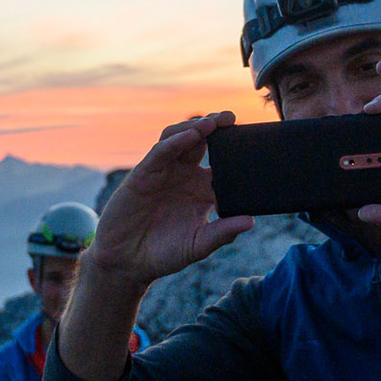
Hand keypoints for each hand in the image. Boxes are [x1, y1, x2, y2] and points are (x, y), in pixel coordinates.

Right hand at [87, 113, 255, 290]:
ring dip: (196, 127)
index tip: (253, 140)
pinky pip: (161, 151)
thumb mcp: (198, 245)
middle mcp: (185, 175)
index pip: (223, 161)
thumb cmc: (165, 254)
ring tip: (213, 122)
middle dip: (217, 127)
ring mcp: (165, 172)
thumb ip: (223, 233)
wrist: (127, 262)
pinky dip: (176, 141)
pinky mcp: (144, 173)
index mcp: (203, 190)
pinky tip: (191, 136)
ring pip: (181, 138)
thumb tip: (251, 221)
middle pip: (203, 141)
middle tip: (231, 117)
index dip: (235, 148)